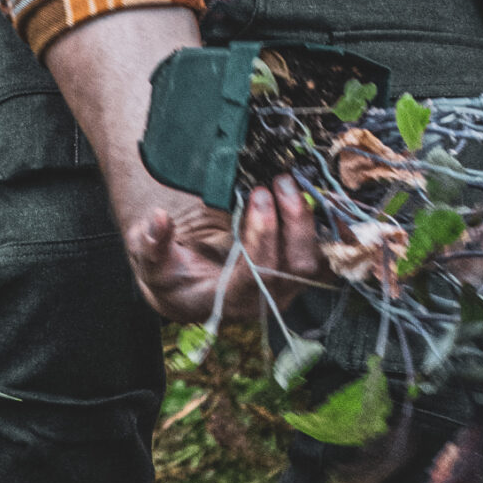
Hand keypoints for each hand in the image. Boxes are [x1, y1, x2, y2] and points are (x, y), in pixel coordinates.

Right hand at [121, 173, 323, 323]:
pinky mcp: (297, 274)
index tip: (257, 196)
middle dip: (292, 221)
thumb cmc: (170, 275)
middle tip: (279, 182)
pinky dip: (330, 230)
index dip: (262, 236)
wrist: (188, 289)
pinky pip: (325, 256)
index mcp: (229, 301)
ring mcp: (286, 289)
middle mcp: (265, 300)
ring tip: (290, 183)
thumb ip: (152, 245)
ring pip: (315, 261)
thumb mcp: (152, 262)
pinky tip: (319, 198)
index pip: (257, 275)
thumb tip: (158, 220)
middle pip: (295, 267)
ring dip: (308, 219)